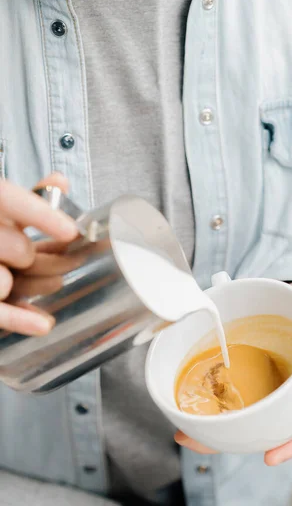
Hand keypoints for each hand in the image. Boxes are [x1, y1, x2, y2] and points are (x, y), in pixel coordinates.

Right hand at [0, 173, 77, 334]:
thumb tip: (60, 181)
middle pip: (19, 250)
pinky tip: (43, 324)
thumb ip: (32, 197)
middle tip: (68, 260)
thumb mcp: (5, 208)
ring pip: (6, 282)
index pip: (5, 198)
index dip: (40, 215)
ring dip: (33, 284)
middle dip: (44, 259)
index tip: (72, 231)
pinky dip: (21, 319)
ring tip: (52, 282)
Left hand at [175, 281, 291, 464]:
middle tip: (198, 443)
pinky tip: (180, 405)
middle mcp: (273, 393)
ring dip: (207, 430)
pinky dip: (201, 402)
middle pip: (256, 427)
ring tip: (183, 434)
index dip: (286, 442)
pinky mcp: (232, 374)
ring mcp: (251, 387)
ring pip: (232, 416)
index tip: (270, 457)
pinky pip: (216, 392)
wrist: (288, 302)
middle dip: (228, 440)